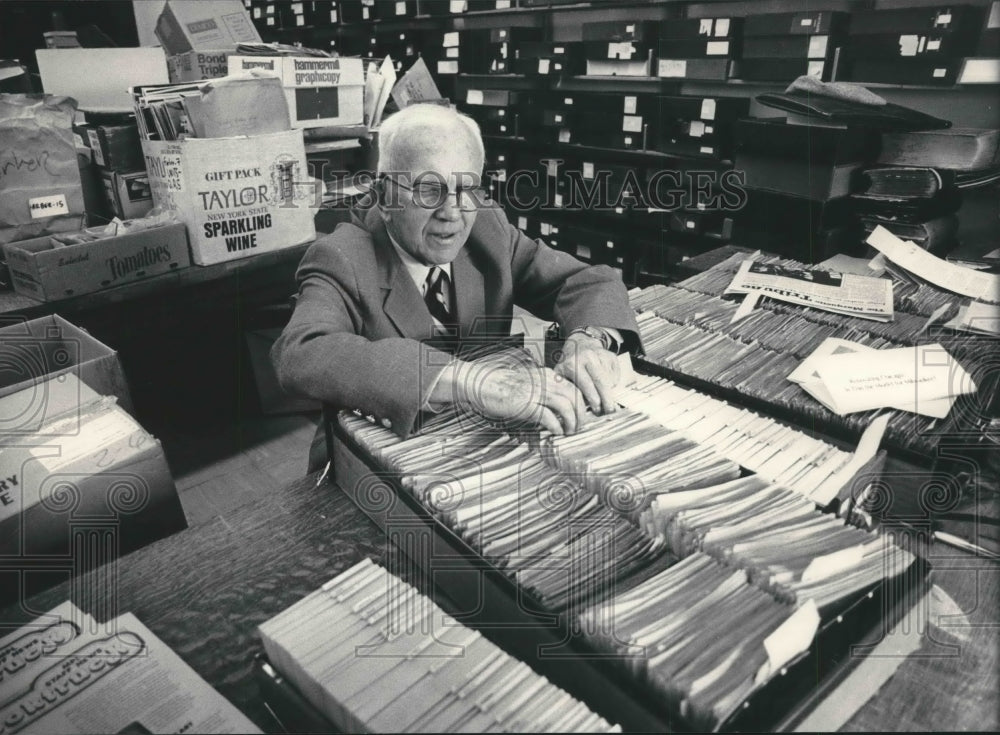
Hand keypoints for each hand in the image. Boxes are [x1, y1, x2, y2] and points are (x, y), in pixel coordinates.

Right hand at [435, 356, 587, 433]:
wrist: (479, 383)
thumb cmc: (501, 386)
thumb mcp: (527, 383)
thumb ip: (543, 391)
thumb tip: (558, 407)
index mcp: (545, 375)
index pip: (573, 387)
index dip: (581, 403)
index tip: (582, 415)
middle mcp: (543, 381)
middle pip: (574, 396)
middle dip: (581, 414)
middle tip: (580, 426)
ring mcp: (534, 392)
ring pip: (566, 406)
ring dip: (572, 421)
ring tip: (570, 431)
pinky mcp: (525, 404)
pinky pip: (548, 417)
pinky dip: (556, 426)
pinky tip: (556, 432)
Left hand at [554, 331, 620, 415]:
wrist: (579, 343)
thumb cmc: (569, 363)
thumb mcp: (561, 374)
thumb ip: (566, 389)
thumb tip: (574, 409)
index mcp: (572, 364)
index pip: (586, 384)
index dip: (593, 399)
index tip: (597, 410)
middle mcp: (587, 357)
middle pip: (602, 382)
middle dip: (606, 399)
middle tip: (609, 411)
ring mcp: (601, 355)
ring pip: (610, 380)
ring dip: (609, 392)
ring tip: (606, 400)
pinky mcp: (611, 356)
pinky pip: (616, 375)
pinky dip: (613, 384)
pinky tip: (606, 386)